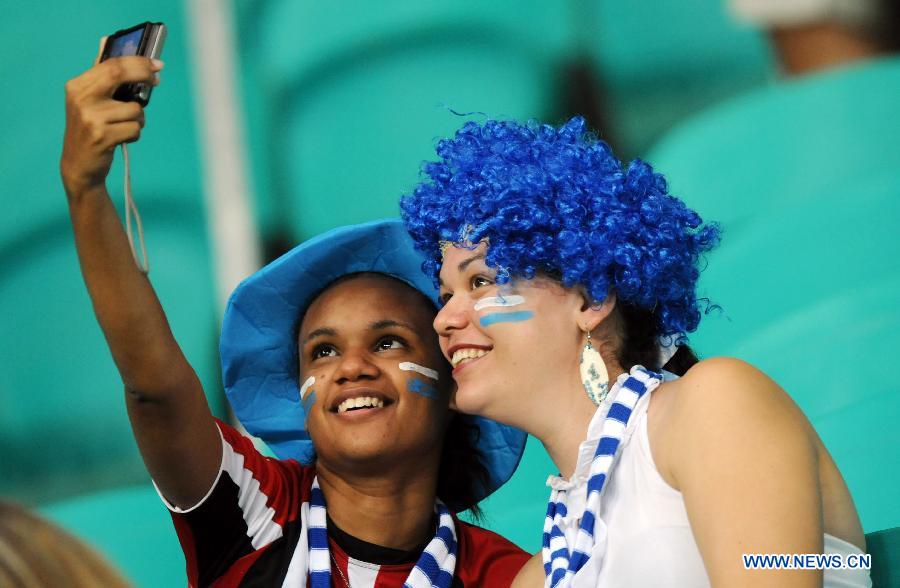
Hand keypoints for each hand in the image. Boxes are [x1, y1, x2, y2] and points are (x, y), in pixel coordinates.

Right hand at [61, 38, 162, 196]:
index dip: (138, 62)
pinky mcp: (102, 136)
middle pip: (119, 74)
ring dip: (139, 119)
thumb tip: (107, 40)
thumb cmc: (91, 128)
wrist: (79, 164)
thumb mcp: (89, 99)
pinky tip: (123, 138)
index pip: (111, 65)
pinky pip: (135, 129)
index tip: (156, 64)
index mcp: (78, 86)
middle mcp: (81, 99)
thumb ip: (100, 72)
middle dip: (144, 74)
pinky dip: (135, 134)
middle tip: (157, 80)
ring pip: (135, 109)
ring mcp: (91, 118)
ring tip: (126, 125)